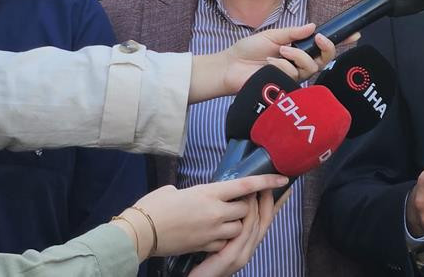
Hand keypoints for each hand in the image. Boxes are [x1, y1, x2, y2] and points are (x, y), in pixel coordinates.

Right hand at [124, 175, 288, 257]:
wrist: (140, 232)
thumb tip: (199, 196)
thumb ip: (195, 192)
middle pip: (246, 209)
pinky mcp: (205, 244)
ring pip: (239, 227)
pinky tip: (212, 235)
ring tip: (222, 220)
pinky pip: (224, 242)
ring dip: (236, 224)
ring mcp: (212, 229)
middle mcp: (216, 210)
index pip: (246, 185)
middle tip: (235, 204)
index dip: (267, 180)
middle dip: (244, 207)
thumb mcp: (176, 191)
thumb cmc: (153, 207)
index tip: (283, 178)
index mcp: (210, 191)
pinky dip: (223, 239)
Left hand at [190, 187, 289, 276]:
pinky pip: (244, 232)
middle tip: (274, 180)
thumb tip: (228, 205)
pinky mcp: (232, 257)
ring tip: (260, 185)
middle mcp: (249, 249)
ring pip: (257, 223)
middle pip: (265, 219)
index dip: (276, 204)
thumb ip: (226, 227)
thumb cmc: (201, 262)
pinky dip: (248, 215)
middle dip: (271, 198)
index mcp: (247, 244)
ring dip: (259, 203)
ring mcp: (243, 254)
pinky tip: (247, 201)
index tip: (284, 188)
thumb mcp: (219, 243)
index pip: (265, 220)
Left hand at [193, 25, 345, 102]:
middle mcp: (300, 65)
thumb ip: (294, 32)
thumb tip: (314, 26)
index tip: (354, 34)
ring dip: (295, 56)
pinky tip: (269, 65)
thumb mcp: (273, 35)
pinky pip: (293, 74)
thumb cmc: (249, 51)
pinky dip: (282, 66)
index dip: (340, 41)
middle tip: (320, 38)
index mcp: (298, 50)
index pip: (323, 47)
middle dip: (326, 48)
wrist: (230, 66)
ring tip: (278, 53)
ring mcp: (293, 77)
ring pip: (310, 66)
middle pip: (325, 59)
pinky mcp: (285, 87)